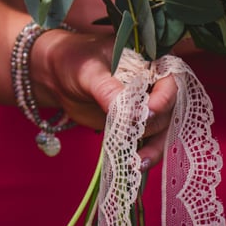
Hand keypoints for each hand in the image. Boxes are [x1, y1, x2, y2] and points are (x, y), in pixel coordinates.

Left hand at [33, 29, 177, 168]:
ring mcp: (146, 105)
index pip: (169, 79)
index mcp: (148, 59)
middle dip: (155, 124)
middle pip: (169, 108)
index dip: (163, 97)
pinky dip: (145, 152)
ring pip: (162, 129)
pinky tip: (135, 165)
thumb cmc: (73, 61)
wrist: (56, 76)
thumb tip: (128, 113)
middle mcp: (154, 82)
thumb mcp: (87, 71)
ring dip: (154, 147)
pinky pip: (148, 140)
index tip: (148, 111)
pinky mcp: (136, 123)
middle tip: (136, 135)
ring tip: (138, 162)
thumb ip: (107, 89)